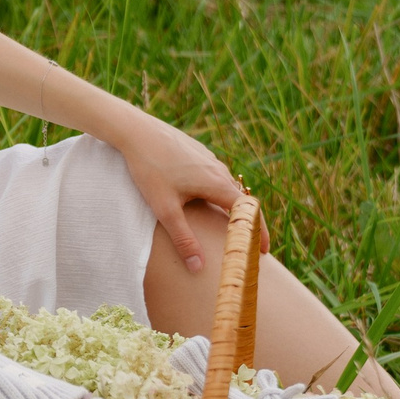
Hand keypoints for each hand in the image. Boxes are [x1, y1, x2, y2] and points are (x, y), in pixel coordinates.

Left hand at [100, 108, 249, 273]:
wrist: (137, 131)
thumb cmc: (150, 169)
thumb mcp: (165, 208)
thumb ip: (183, 238)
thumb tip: (198, 267)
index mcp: (217, 184)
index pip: (248, 213)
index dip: (258, 233)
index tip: (262, 252)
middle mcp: (219, 170)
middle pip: (240, 201)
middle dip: (245, 224)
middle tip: (246, 245)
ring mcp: (209, 159)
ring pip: (226, 187)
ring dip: (230, 208)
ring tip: (228, 227)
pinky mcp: (198, 154)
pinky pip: (214, 177)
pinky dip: (217, 193)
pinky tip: (205, 202)